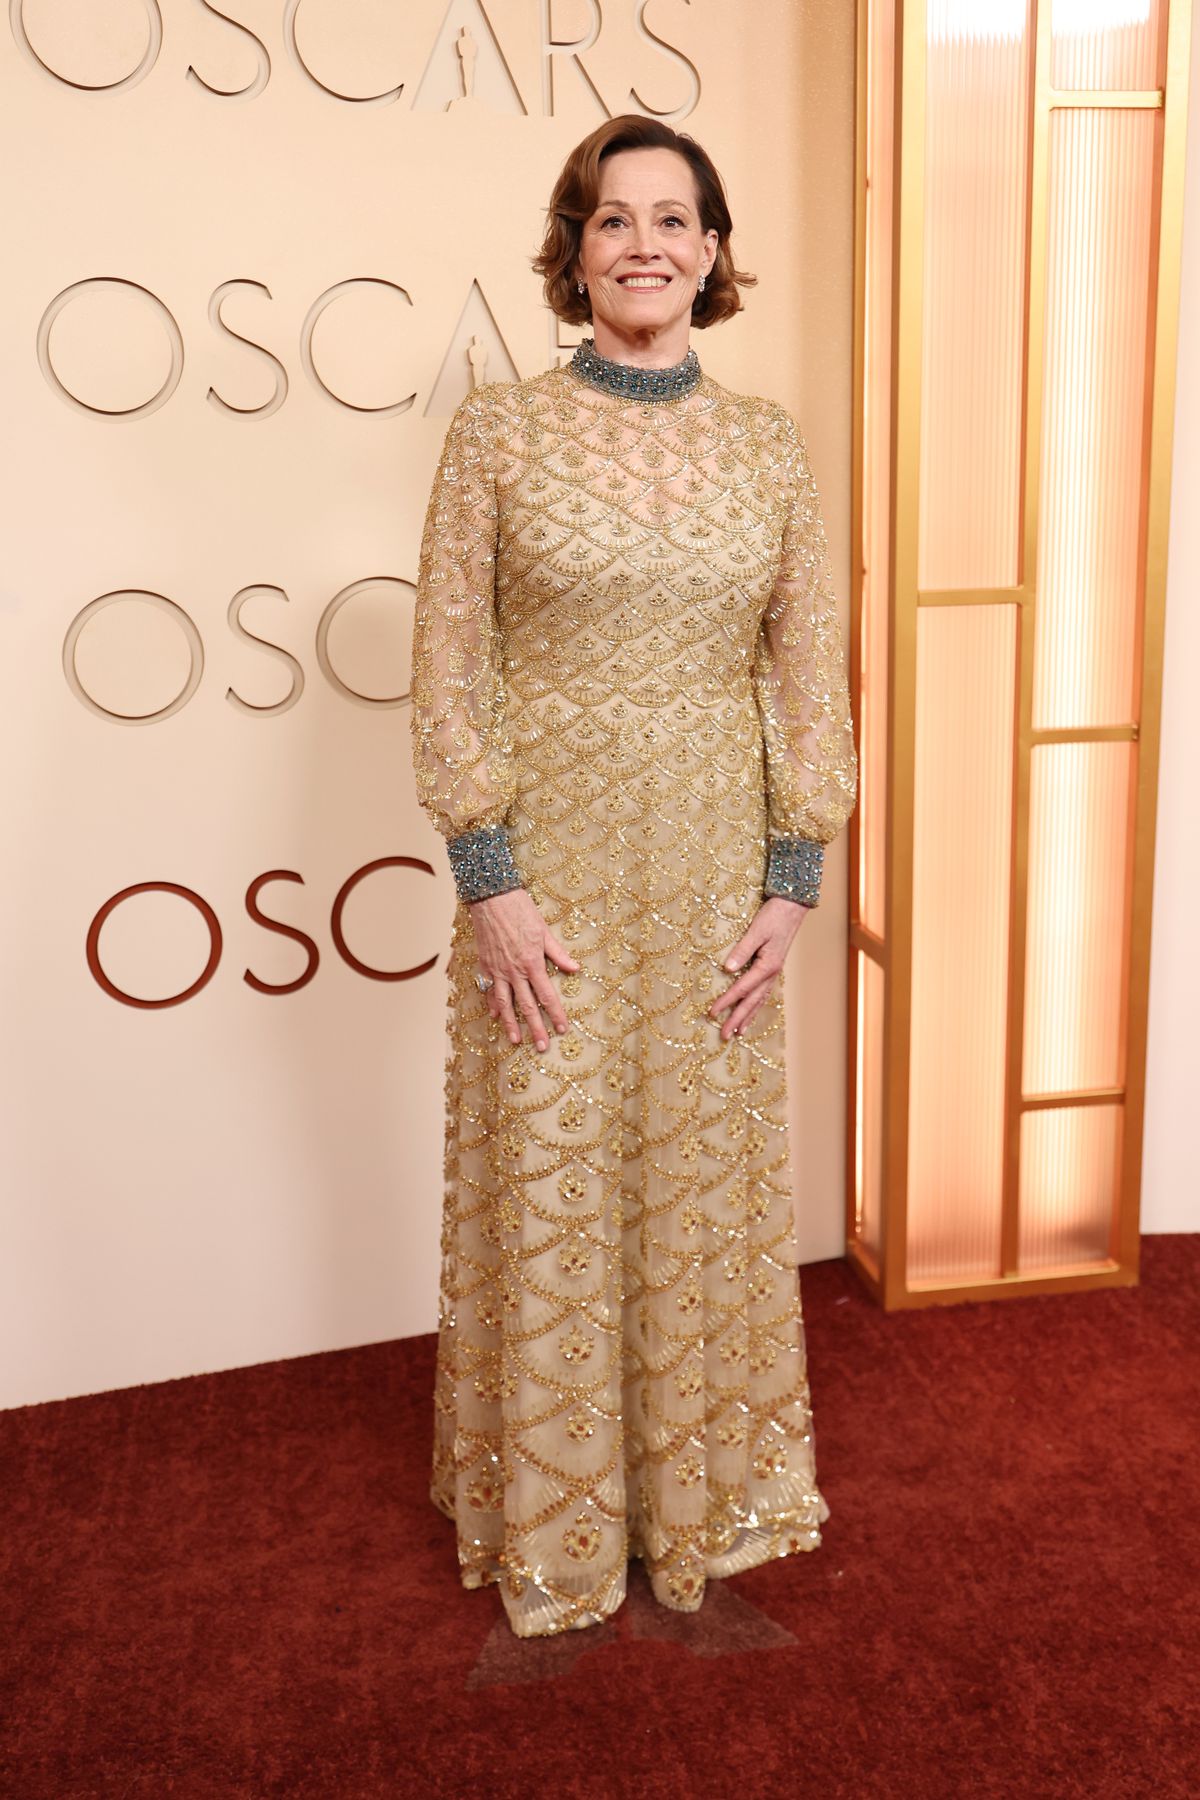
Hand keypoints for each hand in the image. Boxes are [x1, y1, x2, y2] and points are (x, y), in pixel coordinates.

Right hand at [469, 888, 580, 1050]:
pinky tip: (494, 1016)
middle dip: (536, 1028)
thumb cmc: (520, 910)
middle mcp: (514, 971)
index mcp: (532, 963)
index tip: (562, 1029)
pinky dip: (491, 1004)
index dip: (555, 1014)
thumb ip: (559, 954)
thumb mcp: (544, 931)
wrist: (491, 898)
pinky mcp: (485, 965)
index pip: (547, 995)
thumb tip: (575, 968)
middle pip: (526, 1006)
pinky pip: (488, 989)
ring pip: (504, 1003)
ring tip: (516, 1041)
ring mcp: (497, 970)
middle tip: (542, 1047)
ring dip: (511, 1024)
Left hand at [708, 896, 809, 1040]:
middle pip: (751, 1002)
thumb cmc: (774, 916)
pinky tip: (752, 1011)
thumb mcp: (756, 931)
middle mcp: (771, 973)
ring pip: (759, 1000)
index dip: (726, 1002)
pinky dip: (756, 1006)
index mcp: (767, 966)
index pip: (741, 989)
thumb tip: (727, 969)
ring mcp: (774, 972)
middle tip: (724, 1036)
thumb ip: (742, 950)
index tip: (712, 1013)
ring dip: (748, 1017)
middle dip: (737, 1019)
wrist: (792, 906)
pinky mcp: (773, 968)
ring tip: (738, 1032)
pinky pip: (763, 993)